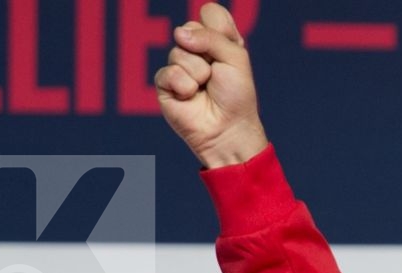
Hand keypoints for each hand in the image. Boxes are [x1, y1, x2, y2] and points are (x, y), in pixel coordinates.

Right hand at [154, 3, 267, 168]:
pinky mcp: (165, 83)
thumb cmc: (236, 96)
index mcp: (218, 40)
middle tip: (216, 74)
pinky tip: (191, 98)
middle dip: (207, 51)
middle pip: (190, 27)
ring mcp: (179, 64)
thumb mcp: (235, 59)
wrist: (228, 129)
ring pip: (178, 51)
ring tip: (205, 88)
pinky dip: (184, 86)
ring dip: (198, 73)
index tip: (229, 47)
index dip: (217, 27)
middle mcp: (197, 49)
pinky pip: (168, 72)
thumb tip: (179, 34)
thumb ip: (211, 37)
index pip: (210, 12)